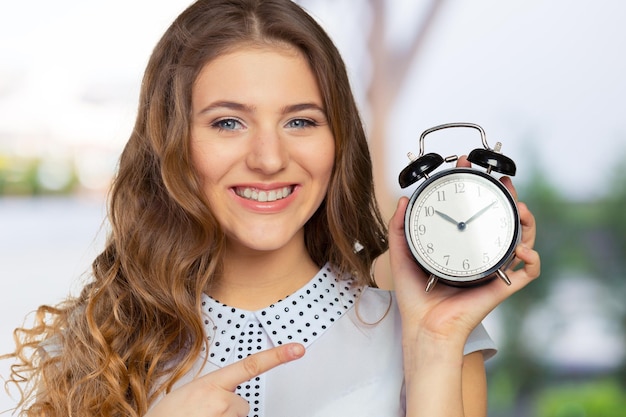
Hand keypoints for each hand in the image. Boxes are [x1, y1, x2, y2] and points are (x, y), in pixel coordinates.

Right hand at [145, 343, 304, 416]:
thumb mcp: (187, 395)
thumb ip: (211, 390)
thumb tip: (226, 397)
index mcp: (210, 384)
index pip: (250, 366)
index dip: (277, 357)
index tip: (297, 349)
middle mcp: (220, 400)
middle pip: (242, 405)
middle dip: (228, 411)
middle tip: (202, 415)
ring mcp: (222, 416)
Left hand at [389, 156, 539, 347]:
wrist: (423, 325)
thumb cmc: (414, 294)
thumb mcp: (402, 253)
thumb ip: (399, 227)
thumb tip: (403, 200)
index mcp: (461, 246)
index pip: (475, 213)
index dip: (476, 189)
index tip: (468, 167)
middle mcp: (480, 255)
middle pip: (504, 221)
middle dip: (509, 198)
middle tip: (503, 182)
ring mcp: (493, 269)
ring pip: (523, 240)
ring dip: (528, 222)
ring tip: (520, 209)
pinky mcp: (502, 286)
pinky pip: (528, 272)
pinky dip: (533, 258)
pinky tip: (523, 249)